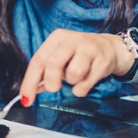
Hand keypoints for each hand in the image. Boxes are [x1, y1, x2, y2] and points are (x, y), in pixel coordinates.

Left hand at [19, 29, 134, 105]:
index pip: (38, 60)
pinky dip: (82, 89)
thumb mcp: (60, 57)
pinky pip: (86, 83)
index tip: (26, 99)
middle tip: (54, 88)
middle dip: (51, 82)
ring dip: (72, 83)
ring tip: (76, 78)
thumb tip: (28, 92)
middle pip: (54, 63)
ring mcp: (89, 49)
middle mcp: (72, 40)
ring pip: (73, 73)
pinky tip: (85, 81)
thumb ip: (44, 73)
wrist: (111, 47)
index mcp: (57, 38)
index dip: (30, 82)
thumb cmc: (80, 54)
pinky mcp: (103, 60)